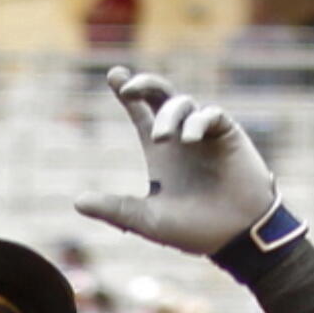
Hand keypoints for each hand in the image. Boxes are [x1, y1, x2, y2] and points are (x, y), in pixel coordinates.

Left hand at [75, 67, 275, 255]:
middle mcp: (180, 137)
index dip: (129, 95)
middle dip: (144, 85)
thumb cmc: (194, 231)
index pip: (141, 114)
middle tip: (128, 89)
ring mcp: (204, 134)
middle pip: (160, 95)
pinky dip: (197, 121)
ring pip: (183, 103)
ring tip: (161, 138)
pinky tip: (188, 139)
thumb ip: (115, 209)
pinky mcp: (228, 134)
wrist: (237, 236)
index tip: (114, 76)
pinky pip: (210, 114)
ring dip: (169, 115)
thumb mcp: (148, 220)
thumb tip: (77, 202)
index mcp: (161, 153)